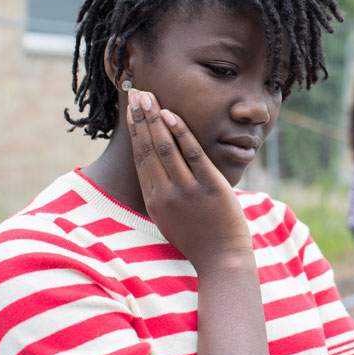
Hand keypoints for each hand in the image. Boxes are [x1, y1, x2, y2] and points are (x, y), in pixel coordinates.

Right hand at [126, 89, 252, 274]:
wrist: (222, 260)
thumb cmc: (198, 239)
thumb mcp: (169, 220)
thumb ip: (160, 196)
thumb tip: (155, 172)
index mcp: (154, 201)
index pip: (140, 159)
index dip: (135, 133)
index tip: (132, 112)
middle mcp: (166, 194)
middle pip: (148, 149)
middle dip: (140, 119)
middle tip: (136, 94)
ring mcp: (188, 190)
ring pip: (166, 149)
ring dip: (155, 120)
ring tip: (148, 98)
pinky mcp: (211, 186)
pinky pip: (193, 155)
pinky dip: (181, 133)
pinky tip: (172, 116)